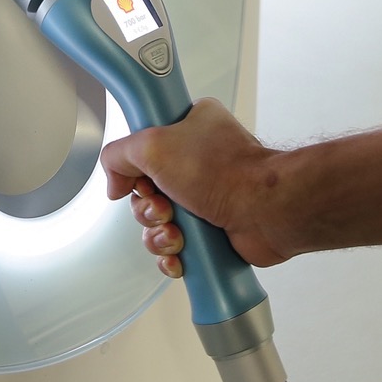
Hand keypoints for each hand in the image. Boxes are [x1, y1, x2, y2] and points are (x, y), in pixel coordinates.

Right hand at [99, 97, 287, 278]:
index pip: (141, 145)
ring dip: (158, 233)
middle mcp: (196, 160)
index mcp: (189, 127)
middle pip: (145, 189)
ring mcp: (204, 196)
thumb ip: (118, 154)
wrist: (265, 211)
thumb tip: (115, 181)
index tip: (139, 174)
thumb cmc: (228, 173)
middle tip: (164, 206)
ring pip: (157, 222)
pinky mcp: (210, 228)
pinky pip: (175, 246)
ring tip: (177, 232)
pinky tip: (181, 251)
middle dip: (147, 208)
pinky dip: (172, 253)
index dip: (134, 166)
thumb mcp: (153, 145)